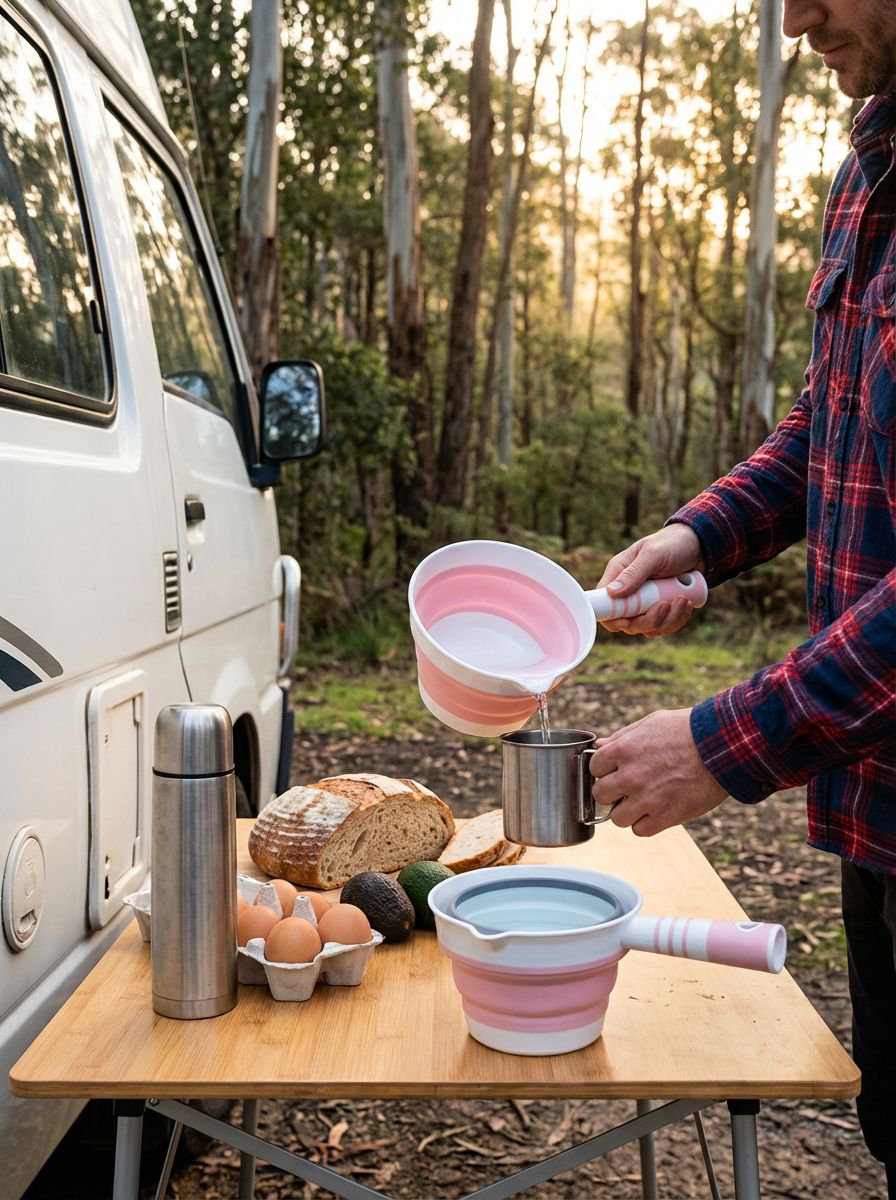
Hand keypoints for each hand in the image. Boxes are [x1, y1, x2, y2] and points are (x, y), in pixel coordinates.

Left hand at [589, 708, 727, 836]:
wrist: (723, 746)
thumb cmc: (687, 730)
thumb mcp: (651, 723)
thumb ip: (622, 737)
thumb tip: (600, 747)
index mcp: (623, 750)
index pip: (593, 768)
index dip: (604, 770)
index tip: (614, 770)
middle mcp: (630, 776)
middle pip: (599, 795)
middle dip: (611, 791)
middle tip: (625, 788)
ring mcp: (647, 799)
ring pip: (617, 818)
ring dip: (626, 811)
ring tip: (642, 801)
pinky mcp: (666, 817)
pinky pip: (640, 831)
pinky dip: (645, 824)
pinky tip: (655, 811)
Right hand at [597, 525, 704, 636]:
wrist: (698, 547)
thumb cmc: (671, 544)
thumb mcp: (653, 555)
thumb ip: (633, 573)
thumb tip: (612, 593)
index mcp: (618, 576)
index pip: (604, 606)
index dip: (612, 619)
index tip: (627, 620)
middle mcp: (629, 593)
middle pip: (628, 623)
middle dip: (648, 620)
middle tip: (665, 604)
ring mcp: (645, 604)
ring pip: (648, 628)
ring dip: (667, 619)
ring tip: (683, 599)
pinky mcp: (661, 610)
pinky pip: (664, 626)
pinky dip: (677, 620)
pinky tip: (687, 604)